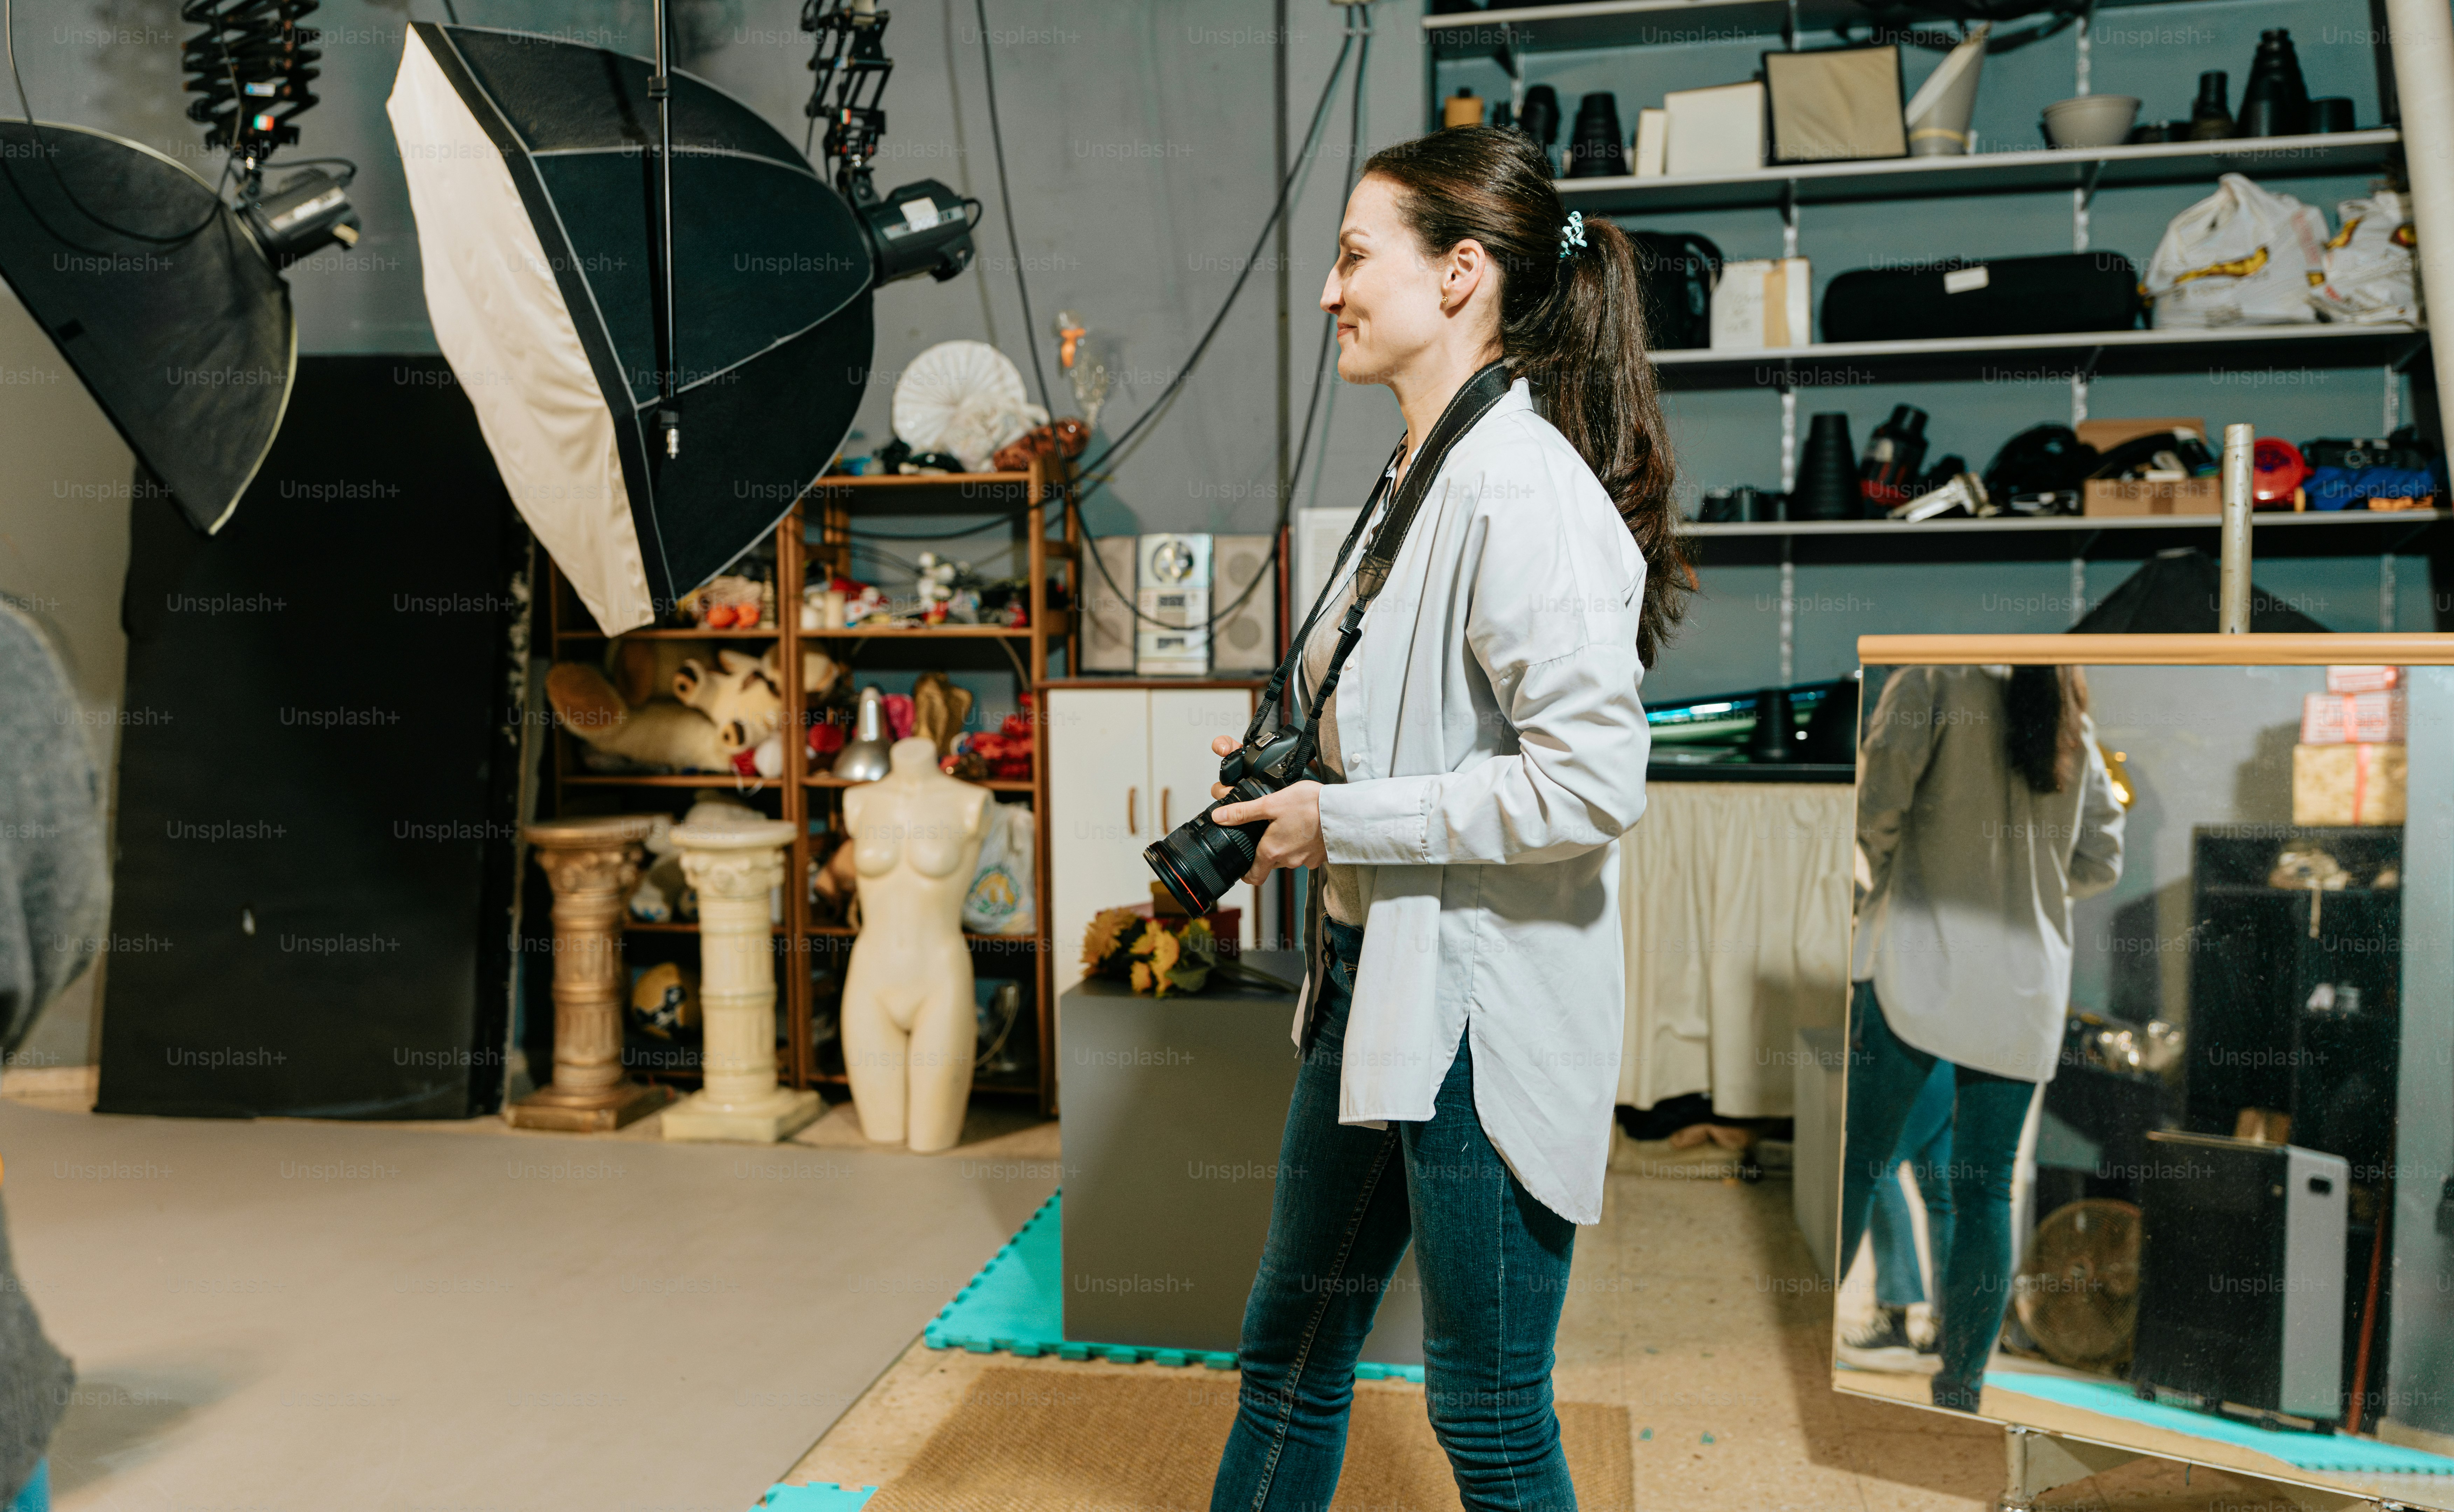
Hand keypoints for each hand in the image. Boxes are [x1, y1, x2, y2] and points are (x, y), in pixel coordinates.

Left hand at [1207, 738, 1325, 883]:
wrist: (1344, 811)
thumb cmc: (1310, 806)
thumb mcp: (1271, 803)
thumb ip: (1244, 812)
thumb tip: (1219, 817)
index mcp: (1271, 851)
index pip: (1254, 876)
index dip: (1246, 873)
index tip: (1244, 866)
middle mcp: (1288, 861)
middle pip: (1271, 863)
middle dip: (1268, 850)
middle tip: (1269, 830)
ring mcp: (1306, 861)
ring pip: (1289, 857)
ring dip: (1288, 845)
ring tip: (1291, 824)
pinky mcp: (1321, 857)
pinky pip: (1307, 854)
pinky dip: (1304, 844)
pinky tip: (1308, 828)